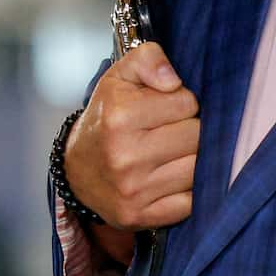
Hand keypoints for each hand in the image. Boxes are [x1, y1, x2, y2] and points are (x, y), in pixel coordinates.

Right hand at [63, 40, 199, 238]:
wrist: (77, 171)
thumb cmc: (106, 118)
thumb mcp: (119, 78)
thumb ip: (148, 59)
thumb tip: (173, 81)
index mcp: (119, 118)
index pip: (187, 103)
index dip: (182, 103)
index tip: (165, 110)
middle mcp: (124, 156)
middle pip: (197, 137)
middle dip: (190, 131)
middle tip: (170, 133)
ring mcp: (133, 191)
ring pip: (198, 169)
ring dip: (192, 161)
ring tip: (171, 155)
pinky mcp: (141, 216)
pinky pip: (191, 202)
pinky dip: (188, 191)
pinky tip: (171, 180)